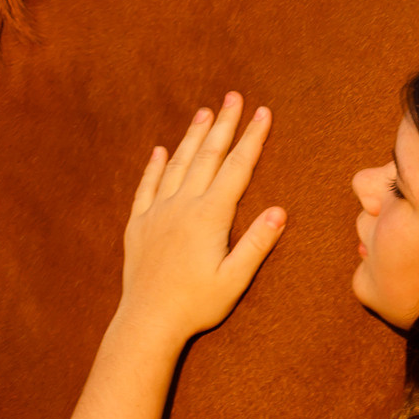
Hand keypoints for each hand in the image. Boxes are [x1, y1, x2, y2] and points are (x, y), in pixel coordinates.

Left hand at [113, 93, 285, 349]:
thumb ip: (256, 243)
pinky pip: (146, 187)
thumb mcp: (234, 279)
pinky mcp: (138, 225)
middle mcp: (181, 206)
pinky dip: (154, 166)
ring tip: (204, 113)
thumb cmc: (196, 304)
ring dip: (192, 136)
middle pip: (207, 156)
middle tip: (234, 97)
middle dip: (224, 125)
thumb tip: (279, 211)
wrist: (147, 321)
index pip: (236, 168)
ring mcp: (157, 213)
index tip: (262, 113)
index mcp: (209, 216)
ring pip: (176, 164)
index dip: (251, 138)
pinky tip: (160, 151)